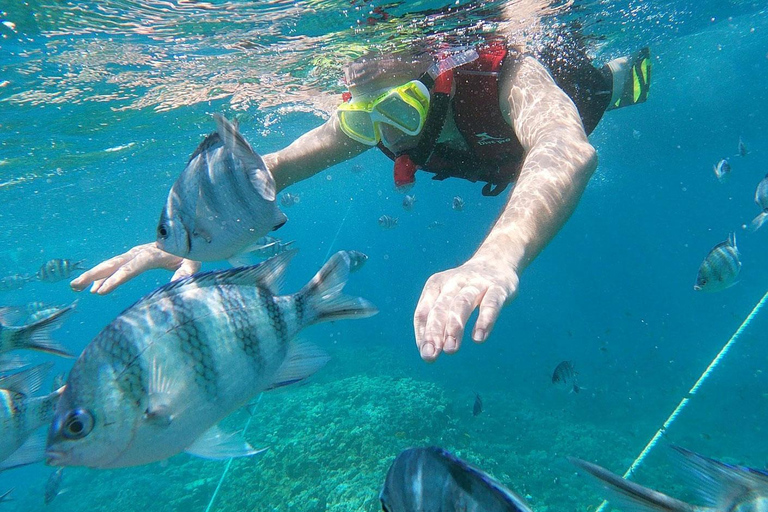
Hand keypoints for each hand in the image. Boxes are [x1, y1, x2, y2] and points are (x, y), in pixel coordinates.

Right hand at [70, 242, 200, 294]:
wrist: (189, 236)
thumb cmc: (192, 252)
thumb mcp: (193, 262)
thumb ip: (186, 272)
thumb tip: (178, 282)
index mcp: (153, 254)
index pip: (131, 268)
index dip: (116, 279)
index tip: (100, 291)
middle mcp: (140, 252)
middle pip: (114, 264)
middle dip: (94, 275)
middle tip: (75, 286)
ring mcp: (135, 253)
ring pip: (111, 264)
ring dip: (92, 275)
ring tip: (74, 287)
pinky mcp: (135, 256)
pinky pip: (116, 266)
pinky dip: (104, 276)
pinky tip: (93, 288)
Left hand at [413, 259, 518, 361]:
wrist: (496, 261)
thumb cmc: (464, 288)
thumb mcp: (446, 298)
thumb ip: (435, 321)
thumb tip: (426, 350)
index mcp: (436, 285)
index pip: (424, 311)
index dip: (423, 332)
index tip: (426, 353)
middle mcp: (453, 282)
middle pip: (440, 308)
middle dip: (434, 332)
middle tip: (431, 355)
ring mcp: (476, 284)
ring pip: (462, 304)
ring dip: (454, 327)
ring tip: (450, 349)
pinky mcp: (498, 288)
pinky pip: (491, 304)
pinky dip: (484, 320)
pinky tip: (479, 338)